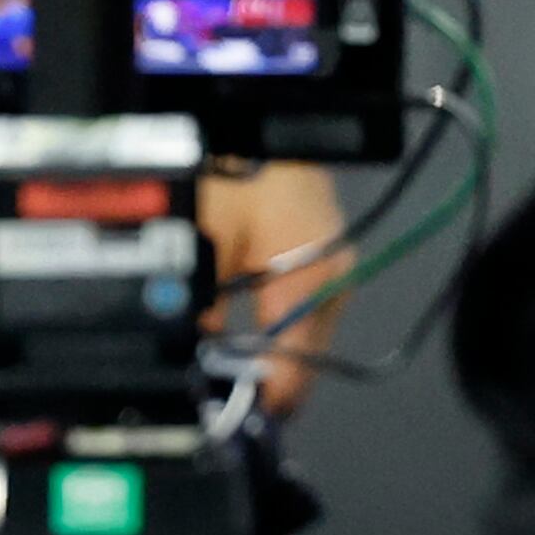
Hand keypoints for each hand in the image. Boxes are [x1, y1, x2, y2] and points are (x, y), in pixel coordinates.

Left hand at [200, 158, 352, 410]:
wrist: (262, 112)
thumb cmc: (231, 167)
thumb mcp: (202, 236)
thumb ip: (204, 302)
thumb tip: (198, 350)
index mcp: (311, 283)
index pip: (295, 367)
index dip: (265, 398)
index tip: (235, 421)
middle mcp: (335, 281)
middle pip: (303, 354)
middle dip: (263, 375)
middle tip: (217, 394)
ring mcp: (335, 265)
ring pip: (302, 330)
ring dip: (268, 346)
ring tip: (220, 363)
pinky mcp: (326, 250)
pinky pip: (300, 301)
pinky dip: (273, 316)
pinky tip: (237, 319)